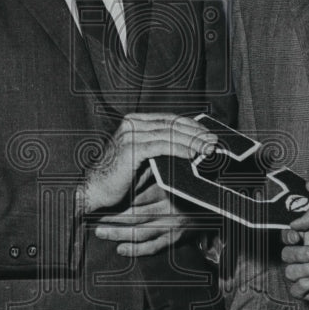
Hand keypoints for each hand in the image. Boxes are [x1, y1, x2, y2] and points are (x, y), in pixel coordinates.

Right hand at [79, 113, 215, 213]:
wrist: (94, 190)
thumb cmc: (119, 178)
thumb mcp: (145, 159)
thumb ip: (162, 149)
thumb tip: (191, 148)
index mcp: (136, 121)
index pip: (170, 119)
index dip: (192, 125)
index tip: (208, 133)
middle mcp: (133, 123)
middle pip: (173, 124)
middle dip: (197, 132)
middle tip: (214, 141)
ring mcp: (131, 134)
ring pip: (170, 134)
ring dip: (193, 141)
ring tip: (208, 149)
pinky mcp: (131, 148)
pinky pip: (162, 146)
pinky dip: (180, 149)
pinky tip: (193, 155)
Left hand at [94, 173, 188, 256]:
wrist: (218, 204)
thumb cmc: (193, 189)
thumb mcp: (176, 177)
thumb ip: (155, 176)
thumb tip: (132, 173)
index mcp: (166, 190)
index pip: (136, 197)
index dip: (117, 200)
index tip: (103, 201)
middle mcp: (168, 208)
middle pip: (134, 215)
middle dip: (112, 218)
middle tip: (94, 219)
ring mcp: (172, 225)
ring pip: (140, 232)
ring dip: (118, 233)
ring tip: (101, 232)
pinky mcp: (177, 238)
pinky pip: (154, 247)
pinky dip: (136, 250)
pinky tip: (121, 249)